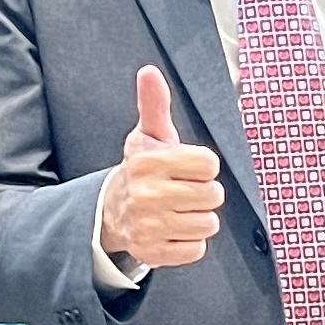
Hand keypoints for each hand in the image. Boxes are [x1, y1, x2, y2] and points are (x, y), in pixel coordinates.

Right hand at [98, 66, 222, 267]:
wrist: (112, 211)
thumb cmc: (141, 169)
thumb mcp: (148, 135)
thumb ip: (155, 104)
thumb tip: (149, 71)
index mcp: (150, 162)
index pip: (210, 165)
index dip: (203, 166)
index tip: (186, 167)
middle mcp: (147, 195)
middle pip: (213, 195)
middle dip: (202, 192)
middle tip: (181, 190)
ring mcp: (149, 226)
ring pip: (208, 224)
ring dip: (198, 218)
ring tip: (178, 210)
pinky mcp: (153, 252)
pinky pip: (197, 249)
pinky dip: (189, 242)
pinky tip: (173, 229)